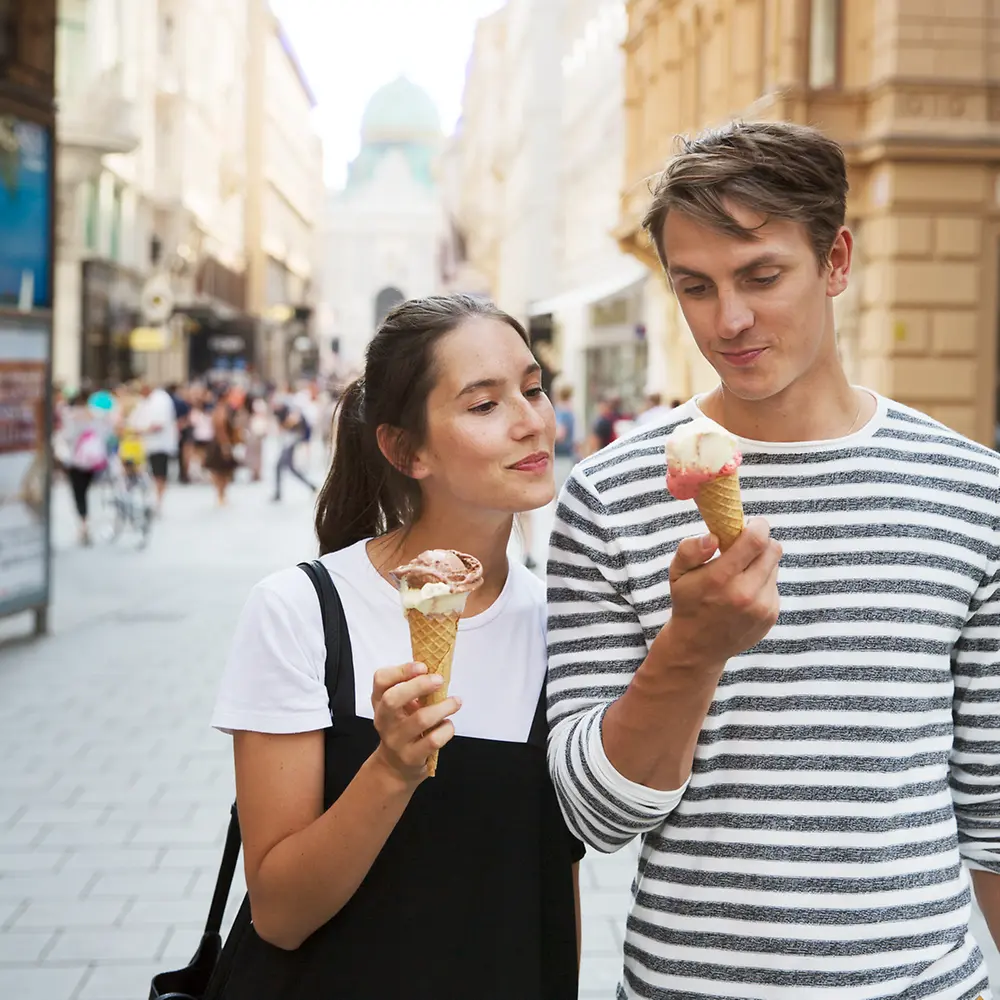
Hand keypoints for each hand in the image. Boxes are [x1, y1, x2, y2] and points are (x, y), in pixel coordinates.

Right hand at [370, 662, 460, 784]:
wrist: (394, 767)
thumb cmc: (402, 729)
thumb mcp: (400, 707)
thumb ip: (412, 688)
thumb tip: (435, 671)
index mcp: (380, 702)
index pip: (381, 679)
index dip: (402, 670)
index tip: (422, 666)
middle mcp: (384, 720)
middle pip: (393, 698)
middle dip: (419, 685)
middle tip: (439, 680)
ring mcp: (396, 740)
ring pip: (420, 719)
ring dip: (443, 707)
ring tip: (455, 702)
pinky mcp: (411, 756)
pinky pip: (433, 740)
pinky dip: (446, 729)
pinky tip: (448, 725)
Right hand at [655, 517, 781, 673]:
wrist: (698, 646)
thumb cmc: (688, 603)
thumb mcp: (677, 574)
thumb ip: (689, 551)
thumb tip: (712, 537)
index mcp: (720, 579)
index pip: (756, 541)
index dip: (757, 526)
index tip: (750, 523)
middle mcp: (745, 594)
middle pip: (773, 550)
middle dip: (762, 542)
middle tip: (746, 545)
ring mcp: (762, 607)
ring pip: (775, 567)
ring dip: (761, 563)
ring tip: (741, 573)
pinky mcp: (771, 616)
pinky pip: (774, 586)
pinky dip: (763, 582)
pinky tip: (744, 592)